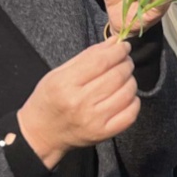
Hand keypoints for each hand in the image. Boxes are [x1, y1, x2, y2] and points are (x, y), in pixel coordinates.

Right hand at [16, 36, 138, 168]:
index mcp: (66, 84)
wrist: (42, 134)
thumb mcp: (58, 73)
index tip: (123, 46)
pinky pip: (131, 114)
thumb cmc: (49, 100)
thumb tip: (114, 43)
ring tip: (124, 78)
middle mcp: (80, 103)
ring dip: (130, 80)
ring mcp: (94, 120)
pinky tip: (126, 96)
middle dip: (126, 63)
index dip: (118, 51)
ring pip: (127, 93)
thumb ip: (87, 56)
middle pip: (117, 76)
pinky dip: (134, 101)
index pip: (101, 61)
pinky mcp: (104, 133)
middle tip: (125, 61)